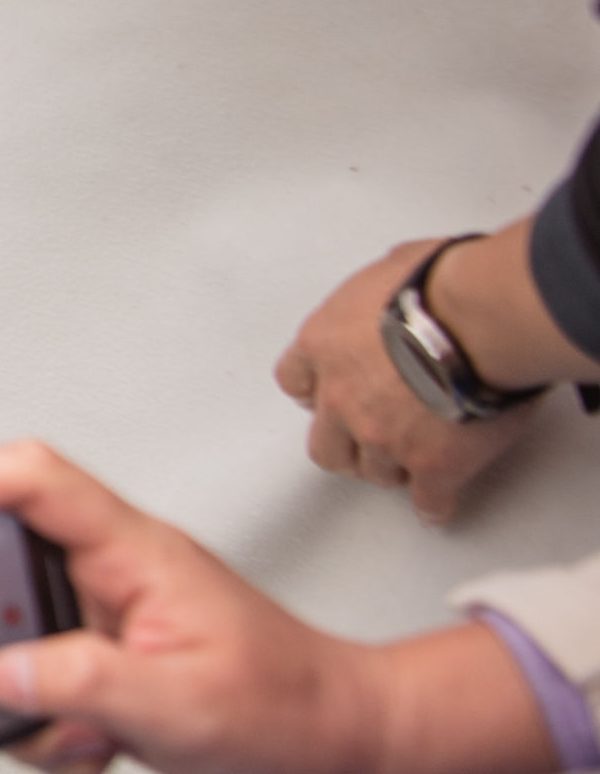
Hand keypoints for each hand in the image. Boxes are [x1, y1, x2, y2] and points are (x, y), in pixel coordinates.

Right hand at [0, 441, 563, 773]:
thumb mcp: (183, 705)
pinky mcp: (105, 655)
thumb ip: (86, 683)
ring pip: (13, 620)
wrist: (348, 746)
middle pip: (2, 539)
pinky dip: (50, 720)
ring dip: (20, 683)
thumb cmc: (292, 711)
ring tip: (65, 729)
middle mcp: (115, 571)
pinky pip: (41, 670)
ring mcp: (108, 612)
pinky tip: (93, 747)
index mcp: (137, 554)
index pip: (34, 480)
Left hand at [272, 224, 582, 523]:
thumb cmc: (440, 283)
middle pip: (326, 442)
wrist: (478, 318)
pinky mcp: (431, 464)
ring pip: (372, 471)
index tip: (324, 396)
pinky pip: (427, 498)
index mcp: (324, 346)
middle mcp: (342, 397)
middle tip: (366, 439)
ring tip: (410, 461)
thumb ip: (378, 294)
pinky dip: (433, 504)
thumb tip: (395, 284)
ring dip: (391, 467)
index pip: (295, 381)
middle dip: (346, 443)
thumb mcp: (389, 267)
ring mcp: (382, 436)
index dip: (315, 392)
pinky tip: (435, 506)